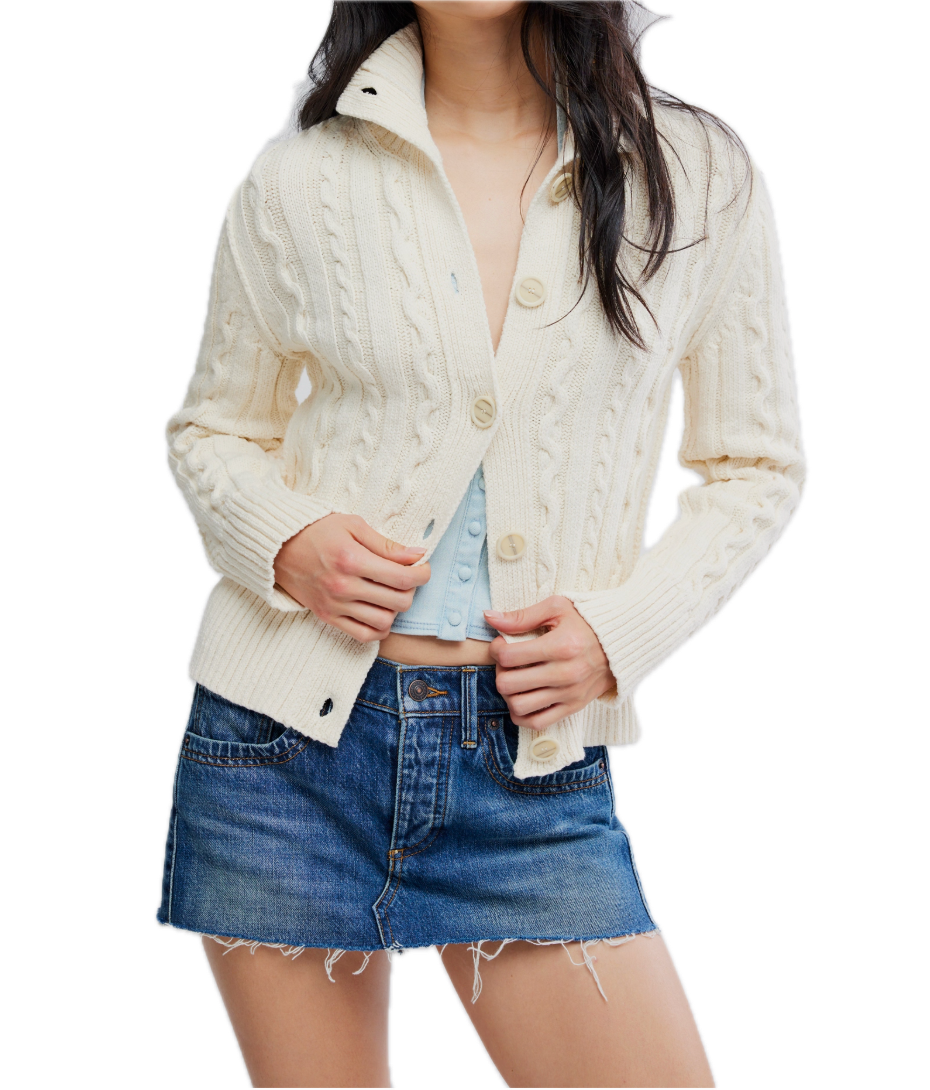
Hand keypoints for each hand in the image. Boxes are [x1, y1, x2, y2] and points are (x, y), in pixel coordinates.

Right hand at [273, 512, 430, 641]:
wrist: (278, 547)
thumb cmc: (317, 530)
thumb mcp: (353, 526)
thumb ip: (386, 544)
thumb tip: (418, 555)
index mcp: (351, 559)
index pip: (402, 577)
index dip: (422, 574)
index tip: (423, 568)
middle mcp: (343, 586)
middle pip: (398, 602)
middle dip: (411, 590)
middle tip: (406, 578)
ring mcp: (334, 605)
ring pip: (384, 622)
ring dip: (395, 610)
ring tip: (390, 594)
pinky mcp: (327, 617)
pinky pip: (363, 635)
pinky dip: (378, 628)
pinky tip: (379, 612)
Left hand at [484, 595, 617, 731]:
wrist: (622, 643)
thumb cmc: (587, 622)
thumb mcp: (557, 608)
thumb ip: (522, 616)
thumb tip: (489, 617)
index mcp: (560, 646)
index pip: (508, 656)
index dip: (496, 649)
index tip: (502, 644)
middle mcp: (565, 673)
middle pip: (508, 684)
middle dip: (500, 671)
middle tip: (507, 662)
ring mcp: (569, 694)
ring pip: (519, 706)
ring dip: (509, 694)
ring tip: (515, 679)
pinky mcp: (573, 707)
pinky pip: (537, 723)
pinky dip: (522, 715)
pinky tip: (523, 698)